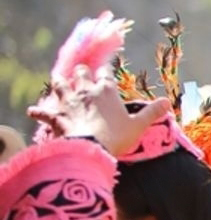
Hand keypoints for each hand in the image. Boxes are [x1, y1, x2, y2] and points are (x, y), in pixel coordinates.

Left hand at [28, 70, 168, 156]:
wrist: (90, 148)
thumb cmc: (117, 136)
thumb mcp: (138, 125)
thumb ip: (152, 112)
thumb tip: (168, 102)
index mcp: (106, 90)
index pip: (105, 74)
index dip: (105, 72)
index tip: (105, 71)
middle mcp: (85, 90)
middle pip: (80, 74)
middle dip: (81, 73)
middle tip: (82, 75)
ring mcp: (68, 101)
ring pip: (59, 85)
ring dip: (59, 83)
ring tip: (58, 82)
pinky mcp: (55, 115)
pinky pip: (43, 111)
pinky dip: (38, 110)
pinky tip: (33, 110)